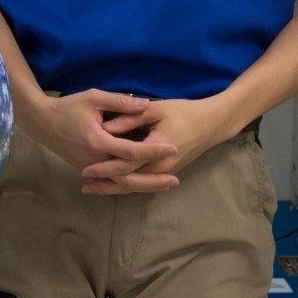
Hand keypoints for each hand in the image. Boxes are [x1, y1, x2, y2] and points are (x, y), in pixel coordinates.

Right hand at [25, 90, 179, 194]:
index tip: (173, 147)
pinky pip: (112, 181)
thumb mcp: (93, 97)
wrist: (41, 121)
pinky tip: (143, 184)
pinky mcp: (87, 169)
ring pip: (120, 183)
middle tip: (175, 180)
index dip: (153, 150)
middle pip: (128, 178)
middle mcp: (95, 160)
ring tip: (165, 184)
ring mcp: (90, 168)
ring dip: (144, 185)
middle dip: (153, 181)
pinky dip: (129, 184)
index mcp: (97, 141)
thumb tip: (146, 104)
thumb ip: (120, 102)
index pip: (131, 150)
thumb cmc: (67, 106)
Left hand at [83, 96, 239, 193]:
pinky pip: (144, 182)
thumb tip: (106, 127)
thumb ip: (130, 117)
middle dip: (106, 185)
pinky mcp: (168, 171)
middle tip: (84, 186)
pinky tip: (114, 184)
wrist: (212, 123)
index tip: (85, 168)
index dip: (105, 168)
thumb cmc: (184, 112)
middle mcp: (162, 166)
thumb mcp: (156, 109)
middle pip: (129, 181)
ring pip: (136, 185)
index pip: (126, 164)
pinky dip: (128, 184)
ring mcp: (166, 171)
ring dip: (115, 188)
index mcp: (157, 150)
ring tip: (93, 188)